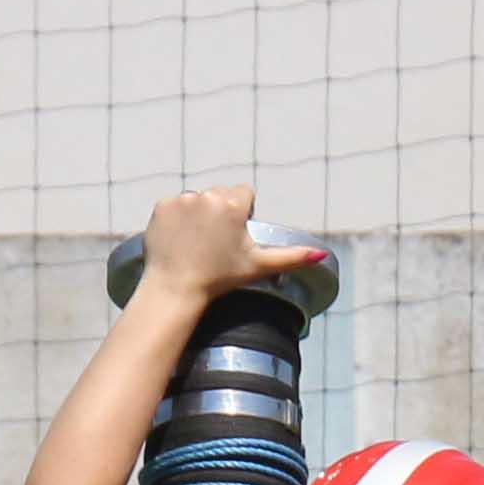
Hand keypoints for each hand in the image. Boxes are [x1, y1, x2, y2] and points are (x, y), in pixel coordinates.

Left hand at [129, 184, 326, 309]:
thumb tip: (321, 255)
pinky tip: (178, 241)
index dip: (240, 215)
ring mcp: (183, 200)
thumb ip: (291, 257)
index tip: (232, 237)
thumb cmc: (219, 279)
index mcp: (234, 203)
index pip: (243, 194)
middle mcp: (209, 195)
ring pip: (196, 201)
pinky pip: (173, 207)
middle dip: (218, 213)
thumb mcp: (258, 266)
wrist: (176, 289)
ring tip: (195, 244)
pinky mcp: (162, 206)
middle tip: (213, 244)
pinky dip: (175, 220)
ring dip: (196, 215)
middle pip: (219, 196)